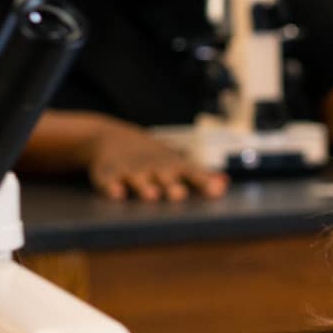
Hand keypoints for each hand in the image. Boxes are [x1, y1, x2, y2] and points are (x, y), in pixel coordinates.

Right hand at [87, 121, 227, 201]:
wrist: (111, 137)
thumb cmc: (154, 159)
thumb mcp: (177, 163)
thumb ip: (201, 176)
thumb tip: (225, 184)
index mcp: (173, 166)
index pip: (193, 173)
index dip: (205, 182)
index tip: (216, 191)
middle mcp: (154, 168)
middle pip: (166, 177)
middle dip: (173, 186)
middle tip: (179, 194)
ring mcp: (131, 170)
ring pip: (139, 180)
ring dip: (145, 187)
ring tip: (152, 196)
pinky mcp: (107, 174)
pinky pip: (109, 182)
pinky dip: (112, 187)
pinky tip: (117, 194)